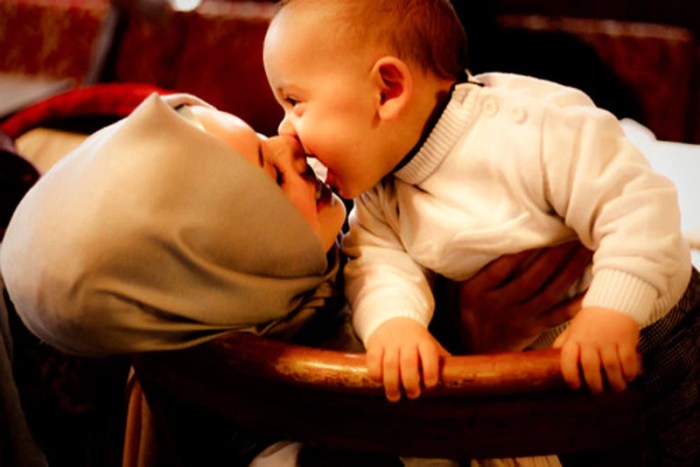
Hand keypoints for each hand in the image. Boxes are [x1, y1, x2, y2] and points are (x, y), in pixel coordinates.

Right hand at [365, 317, 448, 401]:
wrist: (394, 319)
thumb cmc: (416, 341)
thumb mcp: (429, 345)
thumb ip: (441, 361)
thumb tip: (458, 381)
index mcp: (424, 341)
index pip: (429, 353)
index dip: (430, 370)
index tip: (430, 384)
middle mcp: (407, 340)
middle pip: (408, 362)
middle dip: (410, 382)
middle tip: (412, 395)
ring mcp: (390, 342)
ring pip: (390, 364)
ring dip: (392, 384)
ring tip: (394, 396)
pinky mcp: (375, 344)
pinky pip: (373, 360)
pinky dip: (376, 374)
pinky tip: (379, 383)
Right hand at [450, 241, 592, 352]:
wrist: (474, 350)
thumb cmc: (467, 309)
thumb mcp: (457, 288)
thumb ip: (470, 266)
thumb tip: (485, 233)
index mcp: (475, 292)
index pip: (500, 268)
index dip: (521, 252)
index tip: (539, 232)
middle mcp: (498, 305)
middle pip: (531, 278)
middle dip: (554, 255)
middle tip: (572, 234)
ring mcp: (518, 319)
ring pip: (549, 293)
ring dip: (570, 270)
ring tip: (585, 250)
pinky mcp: (534, 328)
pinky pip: (560, 315)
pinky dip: (578, 302)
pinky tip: (594, 287)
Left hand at [553, 307, 640, 392]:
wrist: (613, 302)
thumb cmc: (591, 320)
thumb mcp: (573, 329)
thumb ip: (564, 343)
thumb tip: (549, 357)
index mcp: (575, 338)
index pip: (567, 359)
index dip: (570, 375)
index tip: (575, 386)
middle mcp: (590, 340)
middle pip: (591, 367)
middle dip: (595, 384)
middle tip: (598, 390)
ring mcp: (609, 340)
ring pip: (611, 367)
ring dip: (615, 382)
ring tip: (616, 387)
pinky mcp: (626, 340)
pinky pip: (628, 362)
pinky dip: (629, 373)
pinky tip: (628, 377)